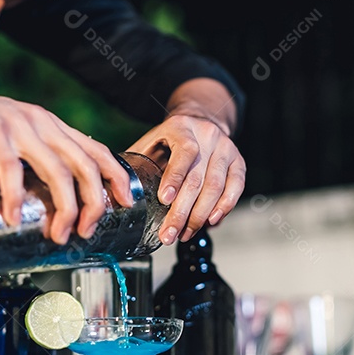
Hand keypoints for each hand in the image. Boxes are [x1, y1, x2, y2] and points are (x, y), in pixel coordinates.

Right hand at [0, 75, 132, 243]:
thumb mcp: (6, 148)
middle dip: (93, 203)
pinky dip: (16, 196)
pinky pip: (11, 169)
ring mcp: (18, 126)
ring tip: (57, 233)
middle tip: (86, 230)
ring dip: (63, 208)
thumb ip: (20, 174)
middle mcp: (41, 122)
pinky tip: (14, 217)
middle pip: (84, 165)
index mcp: (49, 125)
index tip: (125, 203)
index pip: (95, 150)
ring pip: (57, 170)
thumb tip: (25, 209)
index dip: (115, 177)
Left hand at [128, 113, 245, 244]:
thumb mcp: (152, 140)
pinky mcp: (238, 161)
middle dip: (182, 211)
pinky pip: (235, 188)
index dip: (174, 178)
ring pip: (216, 187)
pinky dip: (224, 208)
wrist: (201, 121)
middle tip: (169, 233)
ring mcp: (226, 148)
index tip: (165, 200)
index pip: (184, 152)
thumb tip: (115, 187)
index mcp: (182, 127)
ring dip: (200, 216)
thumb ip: (137, 160)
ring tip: (185, 233)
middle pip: (198, 177)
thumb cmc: (171, 137)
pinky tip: (210, 222)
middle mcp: (208, 136)